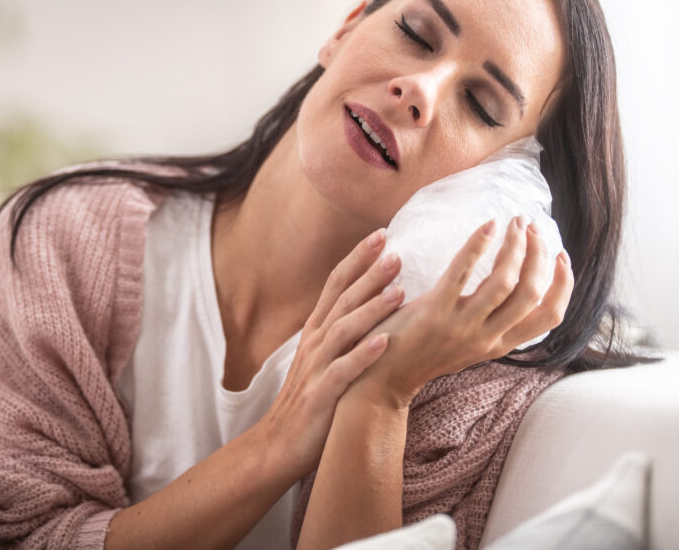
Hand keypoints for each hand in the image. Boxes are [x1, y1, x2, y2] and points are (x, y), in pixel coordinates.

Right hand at [253, 228, 405, 476]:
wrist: (279, 444)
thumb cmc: (311, 400)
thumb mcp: (324, 358)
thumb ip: (342, 331)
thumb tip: (370, 303)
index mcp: (316, 331)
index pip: (336, 284)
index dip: (357, 258)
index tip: (381, 234)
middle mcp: (315, 343)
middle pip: (342, 300)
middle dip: (369, 274)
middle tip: (397, 251)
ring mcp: (316, 368)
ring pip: (344, 330)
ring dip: (372, 309)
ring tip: (399, 291)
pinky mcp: (321, 395)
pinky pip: (344, 371)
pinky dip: (364, 355)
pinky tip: (385, 342)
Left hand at [348, 216, 573, 406]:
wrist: (380, 378)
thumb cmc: (421, 352)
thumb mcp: (467, 344)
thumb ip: (490, 322)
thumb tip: (510, 286)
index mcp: (499, 344)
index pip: (549, 316)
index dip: (563, 284)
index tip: (562, 256)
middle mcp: (487, 338)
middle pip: (532, 293)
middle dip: (539, 255)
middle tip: (531, 226)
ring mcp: (462, 326)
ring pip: (504, 281)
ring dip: (515, 247)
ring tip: (513, 222)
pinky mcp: (434, 312)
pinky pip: (462, 272)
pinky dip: (478, 245)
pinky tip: (487, 226)